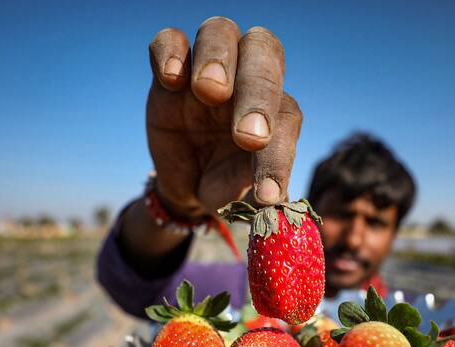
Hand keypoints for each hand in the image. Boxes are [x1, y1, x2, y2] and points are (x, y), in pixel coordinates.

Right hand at [146, 17, 301, 219]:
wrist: (191, 183)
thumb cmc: (230, 182)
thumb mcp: (247, 194)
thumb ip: (263, 192)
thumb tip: (277, 206)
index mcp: (278, 108)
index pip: (286, 114)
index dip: (279, 155)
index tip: (267, 194)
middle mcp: (249, 78)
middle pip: (262, 52)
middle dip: (256, 92)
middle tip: (246, 137)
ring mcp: (209, 69)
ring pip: (219, 31)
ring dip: (217, 58)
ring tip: (208, 92)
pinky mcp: (169, 71)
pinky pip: (169, 40)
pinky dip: (169, 51)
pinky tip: (170, 79)